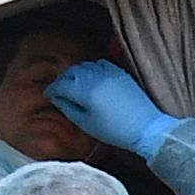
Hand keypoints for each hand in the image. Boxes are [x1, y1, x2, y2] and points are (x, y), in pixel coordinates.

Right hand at [47, 59, 179, 158]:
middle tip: (60, 91)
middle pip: (71, 72)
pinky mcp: (120, 73)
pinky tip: (92, 78)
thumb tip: (56, 99)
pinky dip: (92, 69)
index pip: (61, 85)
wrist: (145, 128)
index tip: (48, 95)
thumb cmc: (114, 130)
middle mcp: (96, 78)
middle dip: (62, 80)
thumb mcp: (85, 123)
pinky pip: (100, 64)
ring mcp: (109, 73)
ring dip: (76, 73)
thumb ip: (68, 108)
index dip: (52, 90)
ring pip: (85, 66)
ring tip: (75, 84)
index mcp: (85, 91)